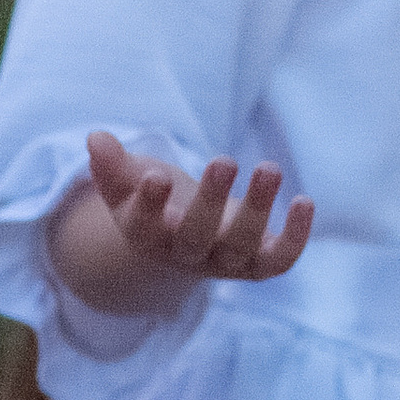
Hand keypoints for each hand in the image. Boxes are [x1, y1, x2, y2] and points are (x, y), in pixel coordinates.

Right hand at [52, 128, 315, 316]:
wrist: (184, 240)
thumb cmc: (154, 200)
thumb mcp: (128, 184)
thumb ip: (111, 165)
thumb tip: (96, 137)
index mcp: (148, 234)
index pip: (144, 225)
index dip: (149, 204)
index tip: (157, 176)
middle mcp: (186, 253)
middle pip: (196, 237)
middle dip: (210, 201)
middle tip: (223, 160)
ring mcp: (224, 260)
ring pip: (240, 246)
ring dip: (257, 208)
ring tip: (269, 168)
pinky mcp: (258, 262)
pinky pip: (278, 260)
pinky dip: (295, 237)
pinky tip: (304, 201)